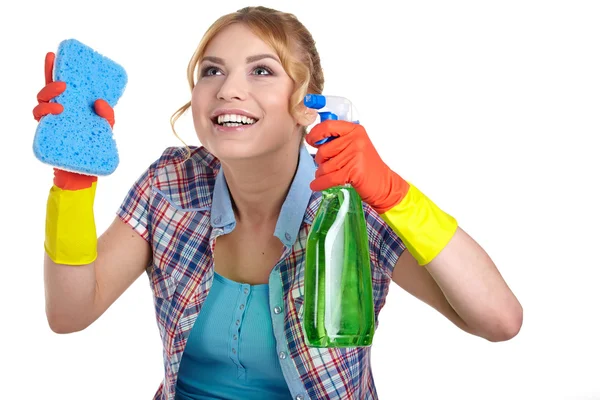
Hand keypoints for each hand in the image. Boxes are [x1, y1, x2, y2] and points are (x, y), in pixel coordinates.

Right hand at [33, 52, 114, 188]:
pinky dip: (45, 114)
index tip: (53, 54)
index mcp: (71, 107)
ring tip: (59, 105)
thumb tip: (100, 102)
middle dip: (50, 82)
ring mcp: (51, 124)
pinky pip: (40, 122)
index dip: (53, 69)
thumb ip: (107, 115)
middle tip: (63, 84)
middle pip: (46, 91)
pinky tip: (55, 112)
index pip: (60, 86)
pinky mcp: (47, 135)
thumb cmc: (94, 148)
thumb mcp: (106, 129)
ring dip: (47, 101)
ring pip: (39, 105)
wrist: (85, 176)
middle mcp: (58, 113)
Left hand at [305, 119, 409, 213]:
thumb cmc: (367, 166)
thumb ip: (338, 139)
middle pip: (323, 150)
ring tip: (329, 175)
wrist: (384, 184)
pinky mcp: (354, 171)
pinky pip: (329, 178)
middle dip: (320, 161)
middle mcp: (356, 140)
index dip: (315, 134)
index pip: (328, 126)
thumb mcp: (356, 145)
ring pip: (325, 166)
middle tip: (326, 165)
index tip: (310, 141)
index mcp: (355, 130)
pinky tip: (316, 185)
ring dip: (322, 173)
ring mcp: (355, 155)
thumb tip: (314, 139)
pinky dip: (320, 183)